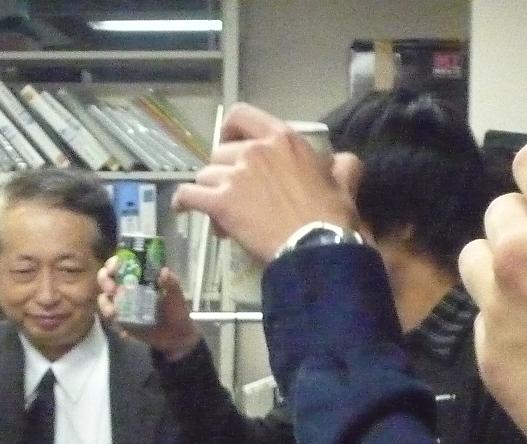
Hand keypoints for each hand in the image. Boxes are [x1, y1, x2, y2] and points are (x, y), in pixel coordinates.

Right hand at [98, 259, 200, 360]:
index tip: (113, 267)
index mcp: (139, 278)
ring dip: (105, 304)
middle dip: (105, 281)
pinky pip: (110, 320)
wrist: (176, 337)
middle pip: (107, 279)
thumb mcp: (176, 295)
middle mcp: (127, 288)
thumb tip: (163, 271)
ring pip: (104, 299)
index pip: (121, 264)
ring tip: (114, 312)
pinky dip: (114, 323)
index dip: (113, 263)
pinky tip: (123, 329)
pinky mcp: (122, 321)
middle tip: (112, 289)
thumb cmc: (176, 311)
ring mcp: (122, 305)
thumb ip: (171, 283)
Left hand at [172, 102, 363, 262]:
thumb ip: (341, 164)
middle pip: (219, 153)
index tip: (229, 142)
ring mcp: (234, 176)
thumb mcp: (343, 181)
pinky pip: (188, 195)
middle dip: (222, 172)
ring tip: (221, 213)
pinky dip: (183, 201)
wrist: (315, 245)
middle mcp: (254, 150)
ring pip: (204, 176)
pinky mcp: (220, 203)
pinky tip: (183, 208)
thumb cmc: (331, 215)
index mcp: (281, 138)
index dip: (230, 129)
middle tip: (233, 194)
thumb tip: (342, 160)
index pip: (241, 115)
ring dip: (209, 192)